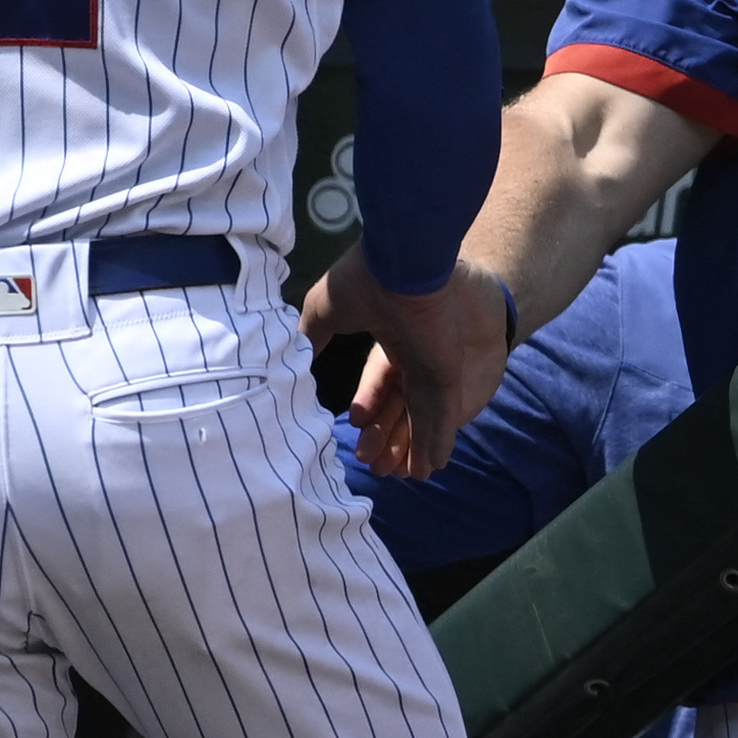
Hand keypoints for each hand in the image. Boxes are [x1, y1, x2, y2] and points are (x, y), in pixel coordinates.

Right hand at [300, 243, 512, 481]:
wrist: (406, 260)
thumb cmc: (366, 279)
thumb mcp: (326, 310)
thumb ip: (313, 337)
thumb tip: (287, 357)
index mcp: (390, 340)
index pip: (383, 386)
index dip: (372, 413)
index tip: (358, 433)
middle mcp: (415, 356)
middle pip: (405, 409)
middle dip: (392, 439)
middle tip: (378, 467)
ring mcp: (435, 367)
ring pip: (424, 418)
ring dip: (415, 447)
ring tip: (408, 477)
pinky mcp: (450, 376)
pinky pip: (442, 417)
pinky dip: (438, 441)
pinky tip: (435, 465)